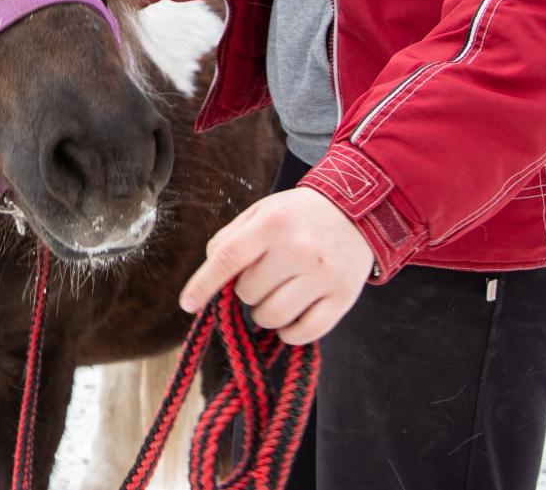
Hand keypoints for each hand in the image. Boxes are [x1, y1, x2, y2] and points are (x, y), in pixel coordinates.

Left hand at [178, 187, 374, 344]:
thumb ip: (230, 240)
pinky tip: (292, 316)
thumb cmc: (297, 216)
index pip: (227, 258)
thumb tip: (209, 278)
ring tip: (277, 294)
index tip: (188, 304)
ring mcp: (323, 275)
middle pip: (248, 293)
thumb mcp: (260, 213)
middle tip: (263, 276)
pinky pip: (303, 332)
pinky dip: (290, 332)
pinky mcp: (344, 297)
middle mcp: (298, 249)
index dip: (203, 285)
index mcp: (271, 224)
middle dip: (246, 291)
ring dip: (265, 313)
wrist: (357, 212)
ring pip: (271, 317)